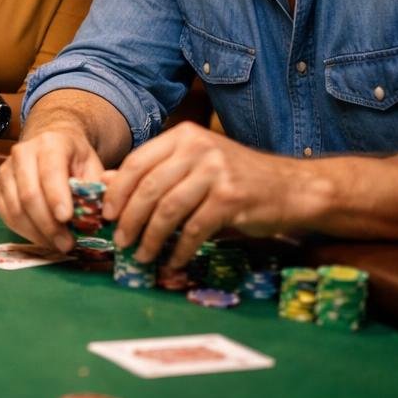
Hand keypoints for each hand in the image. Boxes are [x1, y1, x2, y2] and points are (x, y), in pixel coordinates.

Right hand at [0, 127, 105, 252]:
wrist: (49, 145)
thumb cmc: (74, 159)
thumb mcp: (92, 165)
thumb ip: (99, 186)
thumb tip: (108, 208)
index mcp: (50, 143)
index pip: (50, 171)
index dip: (56, 196)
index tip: (67, 219)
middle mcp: (22, 153)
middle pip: (29, 194)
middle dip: (48, 224)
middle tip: (67, 245)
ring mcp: (5, 170)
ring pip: (15, 208)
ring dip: (37, 233)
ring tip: (57, 245)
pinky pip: (6, 214)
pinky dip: (24, 231)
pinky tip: (42, 238)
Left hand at [104, 123, 312, 268]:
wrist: (292, 187)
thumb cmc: (236, 177)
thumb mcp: (194, 165)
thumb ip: (155, 171)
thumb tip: (105, 182)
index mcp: (183, 136)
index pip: (137, 163)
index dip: (117, 191)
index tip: (107, 215)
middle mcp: (198, 149)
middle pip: (149, 188)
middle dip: (130, 219)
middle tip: (121, 241)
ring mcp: (216, 172)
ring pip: (168, 210)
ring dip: (151, 238)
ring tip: (142, 255)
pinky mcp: (231, 199)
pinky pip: (194, 229)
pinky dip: (180, 250)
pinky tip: (173, 261)